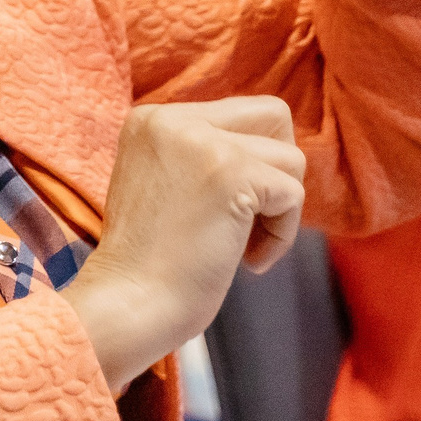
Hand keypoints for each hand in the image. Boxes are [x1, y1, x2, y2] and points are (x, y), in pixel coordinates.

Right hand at [58, 98, 307, 393]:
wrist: (126, 305)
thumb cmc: (148, 267)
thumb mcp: (163, 187)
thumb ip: (202, 160)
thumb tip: (271, 155)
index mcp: (152, 119)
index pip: (236, 115)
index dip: (250, 165)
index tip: (221, 215)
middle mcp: (174, 119)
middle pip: (272, 115)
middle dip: (278, 171)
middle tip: (253, 219)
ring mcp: (204, 142)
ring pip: (290, 159)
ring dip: (278, 212)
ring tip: (241, 249)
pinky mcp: (232, 173)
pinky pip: (293, 194)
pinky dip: (281, 236)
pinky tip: (248, 263)